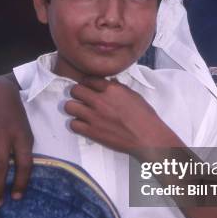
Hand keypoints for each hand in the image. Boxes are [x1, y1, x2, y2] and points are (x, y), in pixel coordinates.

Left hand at [65, 77, 179, 157]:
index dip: (87, 83)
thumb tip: (110, 82)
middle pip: (75, 90)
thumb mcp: (134, 96)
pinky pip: (73, 124)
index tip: (88, 87)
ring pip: (69, 106)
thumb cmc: (145, 117)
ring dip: (74, 108)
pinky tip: (84, 125)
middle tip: (82, 99)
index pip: (89, 79)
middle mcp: (100, 100)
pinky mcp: (92, 132)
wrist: (147, 138)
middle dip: (77, 93)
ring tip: (81, 112)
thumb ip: (118, 88)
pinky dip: (76, 124)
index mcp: (112, 89)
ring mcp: (94, 116)